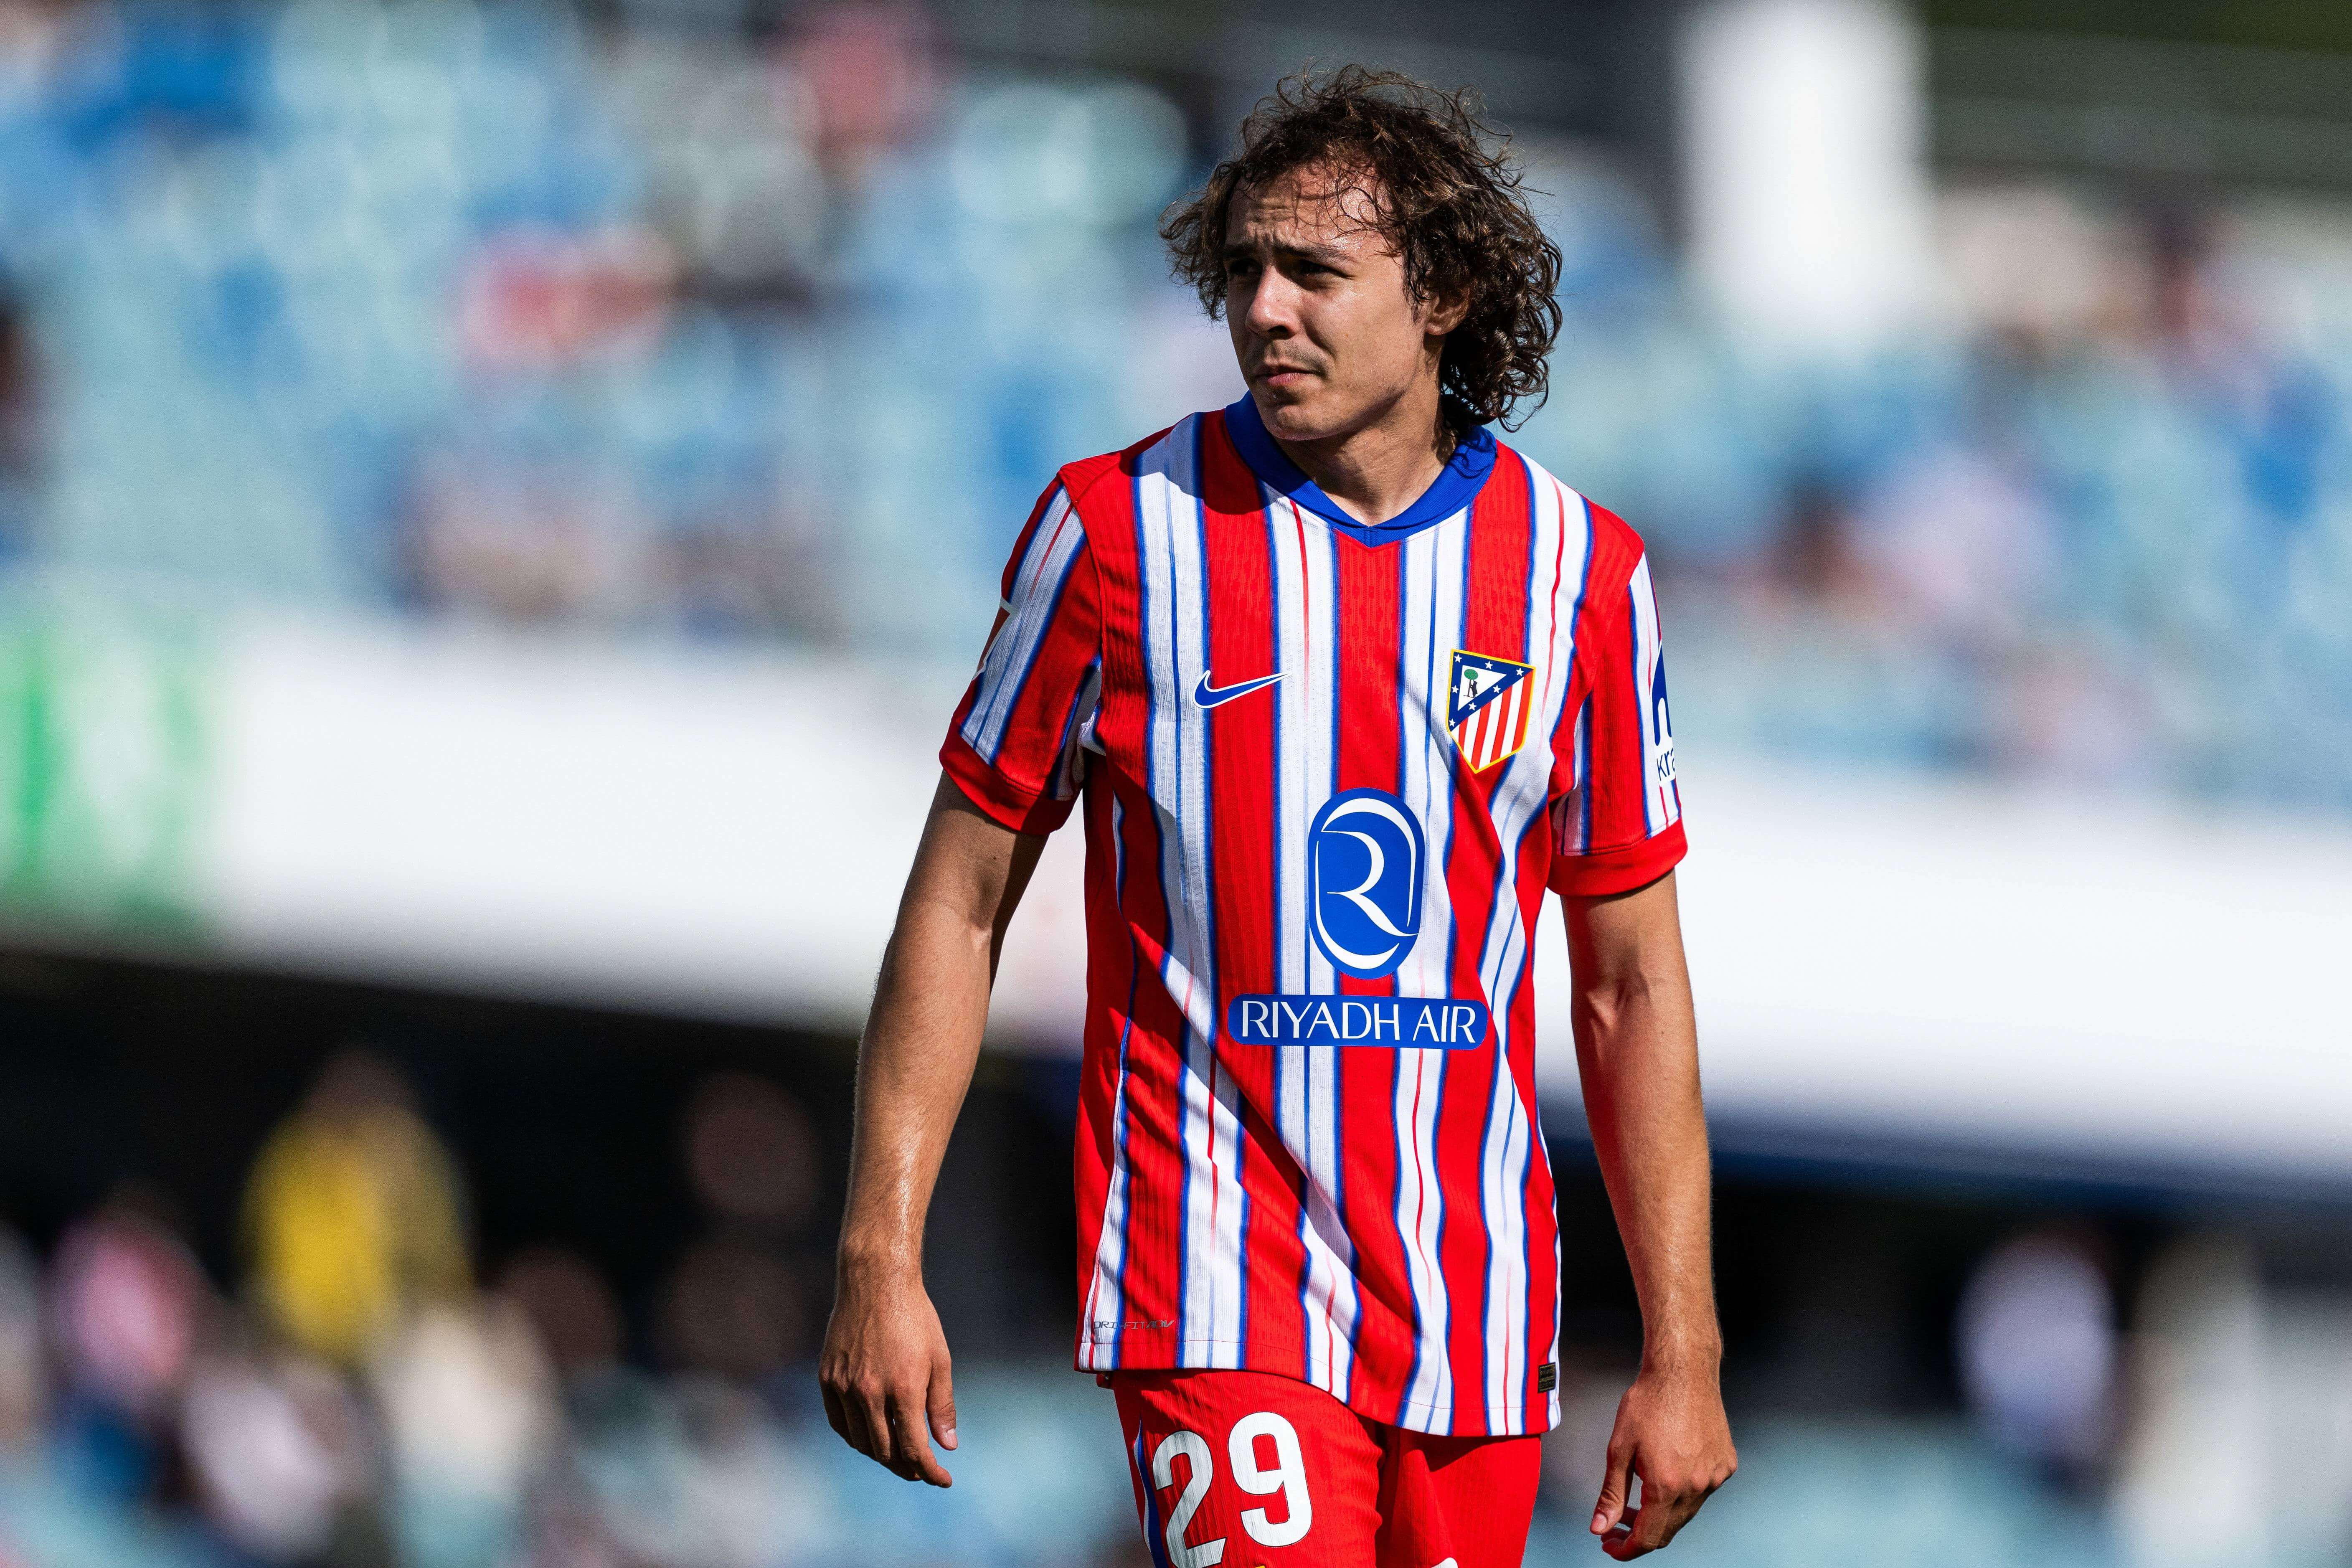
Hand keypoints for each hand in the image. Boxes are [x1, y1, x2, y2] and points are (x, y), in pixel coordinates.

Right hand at [818, 1258, 957, 1486]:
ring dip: (881, 1455)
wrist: (875, 1281)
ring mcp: (845, 1385)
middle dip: (907, 1467)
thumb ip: (942, 1405)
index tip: (943, 1480)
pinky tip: (869, 1437)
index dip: (930, 1471)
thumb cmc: (915, 1318)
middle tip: (921, 1469)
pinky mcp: (827, 1377)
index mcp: (904, 1387)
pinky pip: (838, 1423)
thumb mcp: (940, 1358)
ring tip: (898, 1455)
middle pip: (885, 1451)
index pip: (915, 1448)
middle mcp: (870, 1391)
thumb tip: (948, 1445)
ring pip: (861, 1441)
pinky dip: (855, 1437)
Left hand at [1589, 1363, 1735, 1557]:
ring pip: (1686, 1513)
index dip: (1626, 1549)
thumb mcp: (1619, 1448)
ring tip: (1638, 1500)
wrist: (1683, 1371)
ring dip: (1662, 1514)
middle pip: (1668, 1530)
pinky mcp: (1727, 1465)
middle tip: (1616, 1524)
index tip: (1610, 1546)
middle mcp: (1697, 1487)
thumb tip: (1600, 1528)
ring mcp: (1715, 1477)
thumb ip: (1611, 1494)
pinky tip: (1668, 1475)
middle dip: (1640, 1533)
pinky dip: (1683, 1493)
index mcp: (1667, 1486)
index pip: (1648, 1538)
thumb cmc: (1648, 1403)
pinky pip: (1703, 1492)